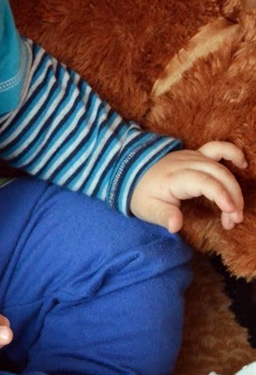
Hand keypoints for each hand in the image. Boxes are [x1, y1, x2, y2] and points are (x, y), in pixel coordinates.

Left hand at [130, 141, 245, 232]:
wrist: (130, 173)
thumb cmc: (142, 194)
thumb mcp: (148, 210)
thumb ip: (164, 216)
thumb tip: (175, 226)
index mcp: (174, 177)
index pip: (204, 182)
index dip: (221, 195)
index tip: (231, 212)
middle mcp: (186, 163)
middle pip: (218, 175)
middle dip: (232, 197)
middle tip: (234, 220)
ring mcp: (192, 156)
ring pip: (221, 167)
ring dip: (234, 187)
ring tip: (236, 211)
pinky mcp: (196, 154)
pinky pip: (217, 148)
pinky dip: (232, 153)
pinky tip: (243, 164)